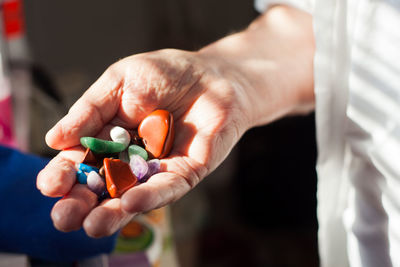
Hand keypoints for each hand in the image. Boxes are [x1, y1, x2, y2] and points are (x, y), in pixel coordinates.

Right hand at [37, 49, 250, 236]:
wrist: (214, 74)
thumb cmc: (166, 72)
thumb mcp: (120, 81)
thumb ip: (91, 110)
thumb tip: (54, 139)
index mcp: (108, 137)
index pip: (81, 160)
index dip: (65, 173)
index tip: (49, 185)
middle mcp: (130, 158)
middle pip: (102, 186)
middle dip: (83, 203)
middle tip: (64, 218)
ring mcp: (157, 169)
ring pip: (132, 195)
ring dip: (112, 212)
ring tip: (92, 226)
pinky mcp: (186, 173)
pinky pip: (167, 187)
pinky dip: (150, 196)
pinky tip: (130, 203)